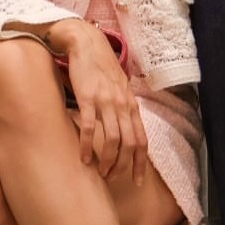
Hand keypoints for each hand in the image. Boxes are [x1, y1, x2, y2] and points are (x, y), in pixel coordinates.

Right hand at [46, 19, 149, 185]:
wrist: (86, 43)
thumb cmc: (101, 67)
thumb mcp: (119, 88)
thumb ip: (123, 107)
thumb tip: (124, 130)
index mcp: (131, 104)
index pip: (141, 140)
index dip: (140, 163)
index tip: (137, 181)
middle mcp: (122, 105)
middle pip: (128, 144)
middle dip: (122, 166)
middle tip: (112, 178)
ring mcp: (106, 102)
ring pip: (112, 140)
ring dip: (106, 160)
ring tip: (99, 172)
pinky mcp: (88, 98)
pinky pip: (90, 127)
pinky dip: (87, 146)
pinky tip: (83, 158)